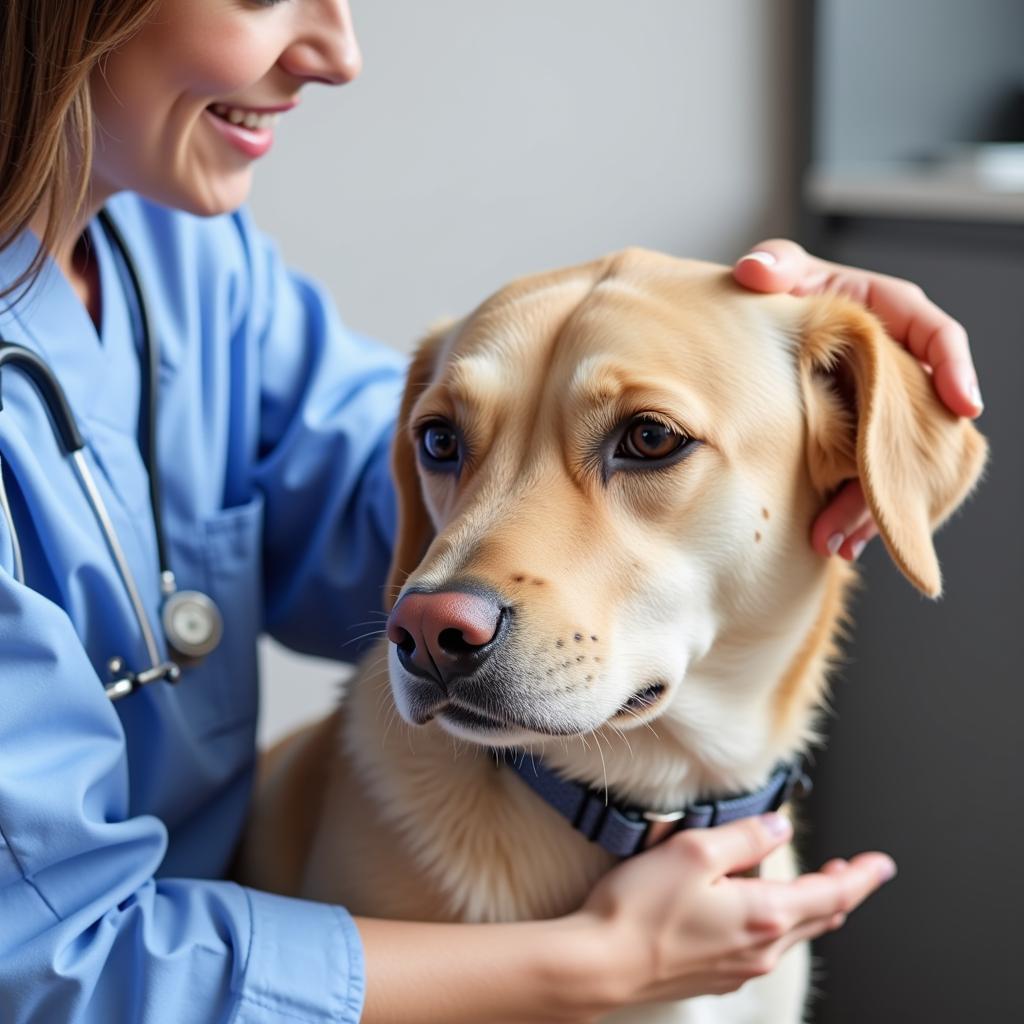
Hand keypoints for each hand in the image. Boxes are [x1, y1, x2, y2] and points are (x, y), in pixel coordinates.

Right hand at [573, 814, 894, 1010]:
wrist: (601, 965)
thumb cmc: (640, 908)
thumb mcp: (694, 852)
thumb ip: (743, 838)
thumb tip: (779, 829)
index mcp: (763, 913)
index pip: (832, 895)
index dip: (860, 877)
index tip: (881, 865)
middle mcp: (761, 947)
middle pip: (818, 918)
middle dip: (841, 892)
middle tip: (854, 871)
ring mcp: (739, 966)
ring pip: (794, 935)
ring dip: (812, 908)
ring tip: (815, 887)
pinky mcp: (716, 976)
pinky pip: (765, 947)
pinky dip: (780, 924)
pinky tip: (762, 912)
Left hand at [733, 240, 982, 560]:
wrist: (757, 334)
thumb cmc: (782, 292)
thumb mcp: (782, 272)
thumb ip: (776, 267)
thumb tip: (755, 273)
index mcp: (891, 316)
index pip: (938, 336)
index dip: (955, 369)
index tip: (965, 403)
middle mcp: (896, 367)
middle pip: (919, 420)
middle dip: (906, 469)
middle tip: (881, 503)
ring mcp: (879, 410)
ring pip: (894, 463)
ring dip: (872, 506)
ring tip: (840, 540)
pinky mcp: (857, 442)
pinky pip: (868, 481)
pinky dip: (853, 513)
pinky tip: (835, 544)